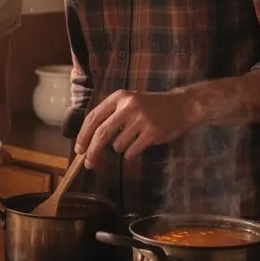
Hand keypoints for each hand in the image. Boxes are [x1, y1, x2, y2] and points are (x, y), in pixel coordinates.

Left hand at [76, 89, 196, 165]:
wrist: (180, 105)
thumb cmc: (150, 106)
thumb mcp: (128, 102)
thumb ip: (110, 115)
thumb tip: (87, 139)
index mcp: (119, 97)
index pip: (93, 117)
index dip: (83, 135)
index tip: (79, 149)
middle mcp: (128, 106)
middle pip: (101, 133)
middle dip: (92, 151)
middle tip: (88, 163)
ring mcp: (141, 119)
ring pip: (118, 145)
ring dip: (121, 148)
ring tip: (133, 138)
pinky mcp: (152, 132)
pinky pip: (132, 152)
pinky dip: (132, 154)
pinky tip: (140, 144)